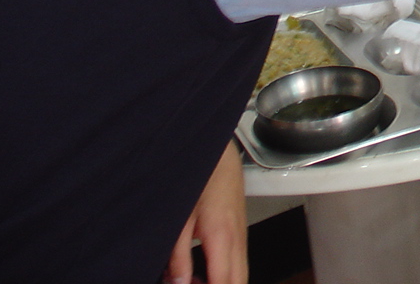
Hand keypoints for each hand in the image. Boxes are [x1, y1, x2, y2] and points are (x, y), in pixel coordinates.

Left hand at [165, 142, 247, 283]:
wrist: (216, 150)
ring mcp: (241, 233)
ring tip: (194, 282)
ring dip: (223, 282)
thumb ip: (178, 256)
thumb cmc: (199, 176)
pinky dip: (225, 273)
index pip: (223, 282)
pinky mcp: (239, 228)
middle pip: (239, 282)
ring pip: (241, 273)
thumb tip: (179, 283)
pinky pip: (238, 260)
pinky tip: (203, 272)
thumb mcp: (180, 219)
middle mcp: (237, 238)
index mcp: (222, 237)